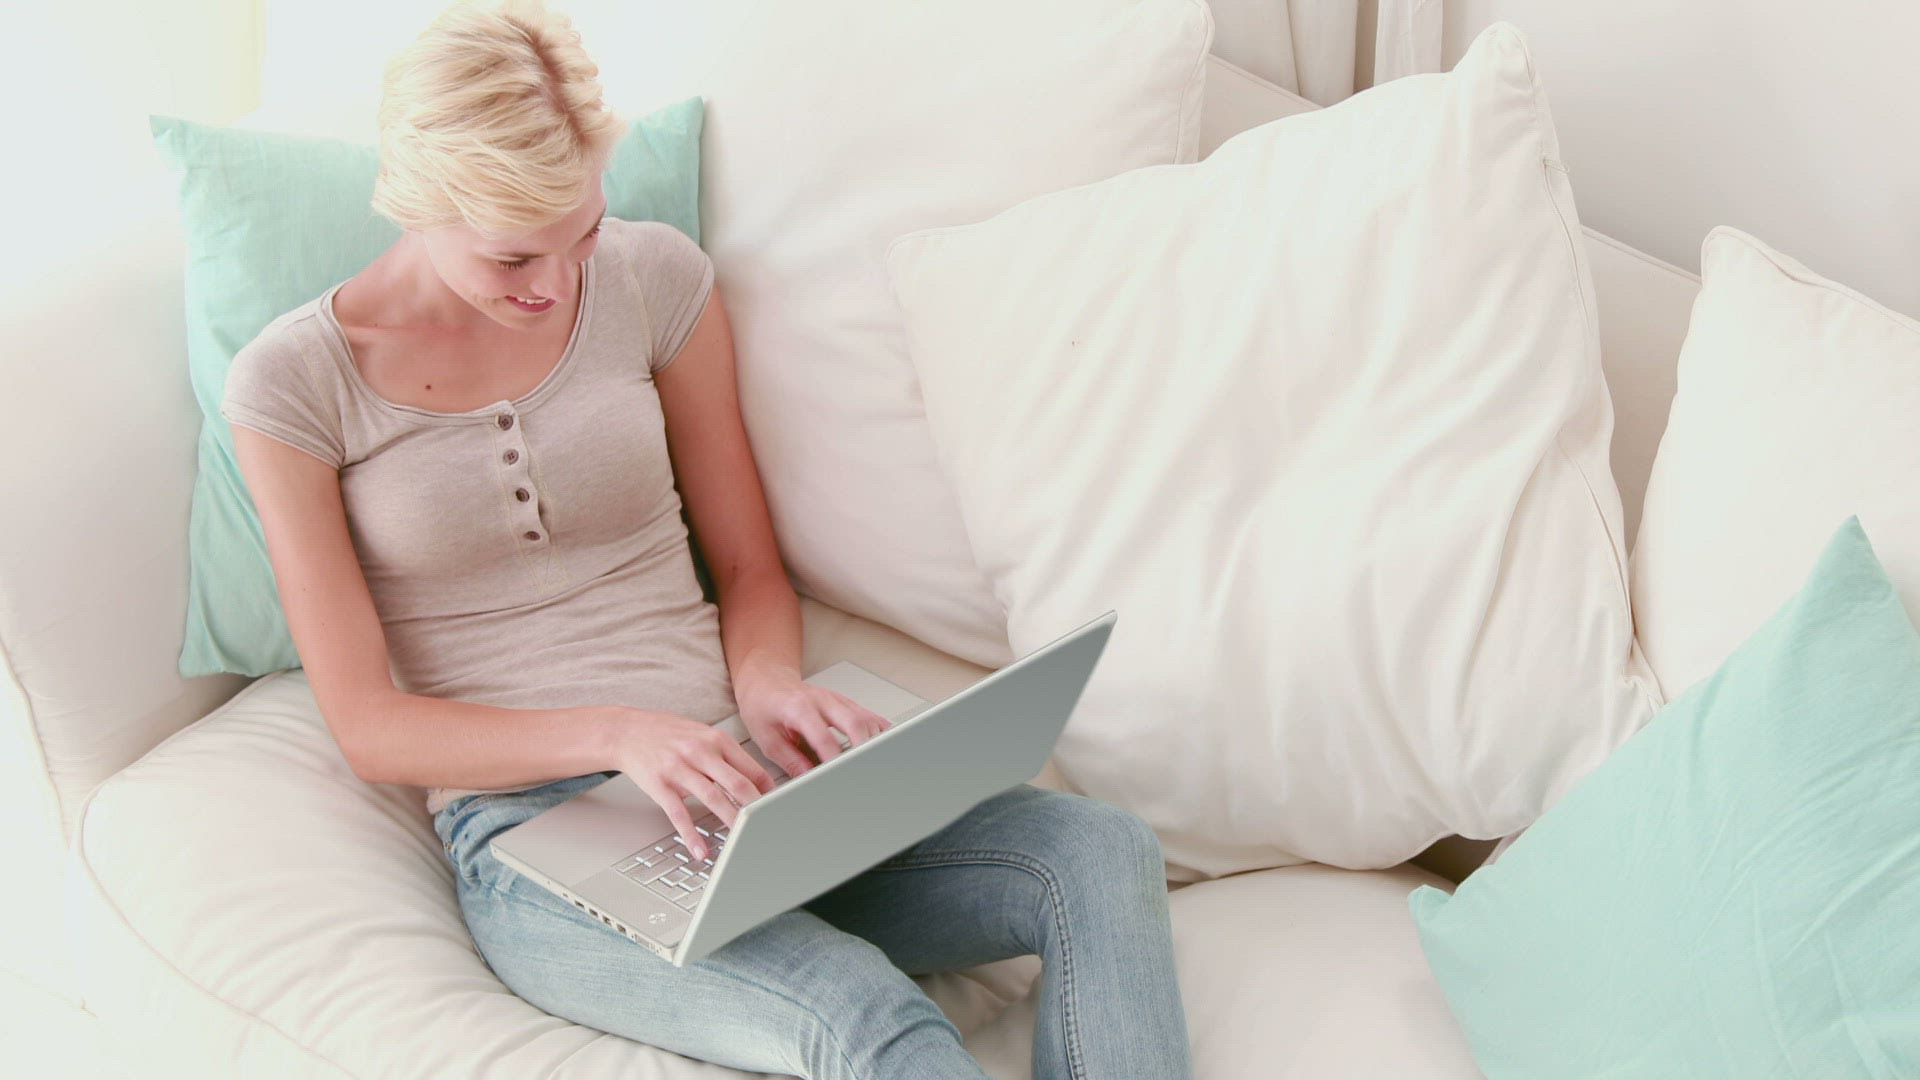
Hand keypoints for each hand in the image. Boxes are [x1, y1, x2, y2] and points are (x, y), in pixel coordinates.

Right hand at [610, 706, 777, 860]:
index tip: (778, 805)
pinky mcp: (660, 785)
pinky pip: (679, 814)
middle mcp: (699, 751)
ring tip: (743, 838)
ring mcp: (679, 768)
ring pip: (712, 799)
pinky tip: (701, 850)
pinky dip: (691, 835)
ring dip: (731, 820)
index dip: (767, 789)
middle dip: (756, 807)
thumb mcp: (701, 733)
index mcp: (715, 739)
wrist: (627, 731)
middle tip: (769, 824)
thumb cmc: (667, 734)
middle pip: (737, 783)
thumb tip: (753, 779)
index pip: (750, 767)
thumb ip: (725, 754)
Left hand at [735, 666, 892, 780]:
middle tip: (866, 771)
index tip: (839, 777)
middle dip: (864, 748)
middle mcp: (822, 700)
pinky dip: (878, 730)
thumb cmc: (764, 706)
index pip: (823, 736)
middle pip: (854, 721)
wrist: (766, 681)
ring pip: (866, 717)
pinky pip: (868, 715)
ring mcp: (836, 699)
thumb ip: (791, 761)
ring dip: (874, 741)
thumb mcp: (768, 739)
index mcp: (798, 708)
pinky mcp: (845, 702)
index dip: (834, 759)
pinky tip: (882, 746)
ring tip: (876, 764)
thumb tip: (810, 781)